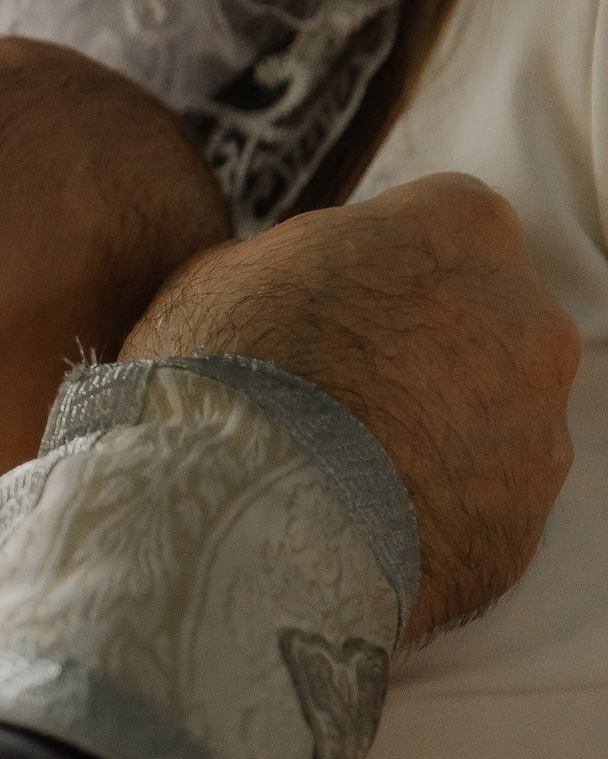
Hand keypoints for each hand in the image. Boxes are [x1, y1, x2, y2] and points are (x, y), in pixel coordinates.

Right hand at [121, 174, 577, 643]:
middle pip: (477, 327)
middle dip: (413, 356)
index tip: (321, 310)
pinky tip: (344, 529)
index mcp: (459, 230)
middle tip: (324, 396)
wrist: (236, 518)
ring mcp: (538, 431)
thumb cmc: (219, 373)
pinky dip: (421, 518)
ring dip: (422, 441)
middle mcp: (529, 320)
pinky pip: (470, 513)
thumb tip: (298, 288)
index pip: (436, 228)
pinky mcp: (518, 527)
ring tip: (326, 478)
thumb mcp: (227, 274)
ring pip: (485, 426)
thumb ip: (297, 267)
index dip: (371, 273)